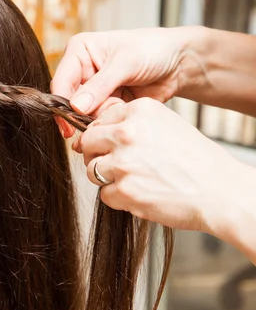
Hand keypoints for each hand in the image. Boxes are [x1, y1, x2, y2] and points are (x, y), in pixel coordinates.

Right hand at [52, 28, 191, 126]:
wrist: (179, 63)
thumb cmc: (153, 49)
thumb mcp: (126, 63)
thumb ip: (100, 85)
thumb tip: (75, 107)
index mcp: (79, 51)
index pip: (61, 81)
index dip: (62, 104)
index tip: (69, 124)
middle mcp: (81, 70)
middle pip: (69, 101)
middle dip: (85, 112)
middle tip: (101, 116)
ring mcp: (92, 89)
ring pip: (83, 114)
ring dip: (100, 115)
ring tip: (120, 103)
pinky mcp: (104, 104)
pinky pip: (98, 119)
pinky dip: (109, 119)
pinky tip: (124, 107)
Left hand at [75, 98, 244, 235]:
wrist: (221, 192)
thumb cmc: (196, 161)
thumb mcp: (166, 126)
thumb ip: (131, 125)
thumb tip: (93, 133)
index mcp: (140, 111)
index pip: (98, 120)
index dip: (101, 136)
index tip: (110, 146)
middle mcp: (128, 133)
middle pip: (87, 143)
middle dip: (96, 155)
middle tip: (116, 165)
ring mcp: (123, 162)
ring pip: (91, 170)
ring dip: (107, 178)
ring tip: (134, 180)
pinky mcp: (124, 190)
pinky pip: (104, 194)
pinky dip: (119, 198)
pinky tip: (141, 194)